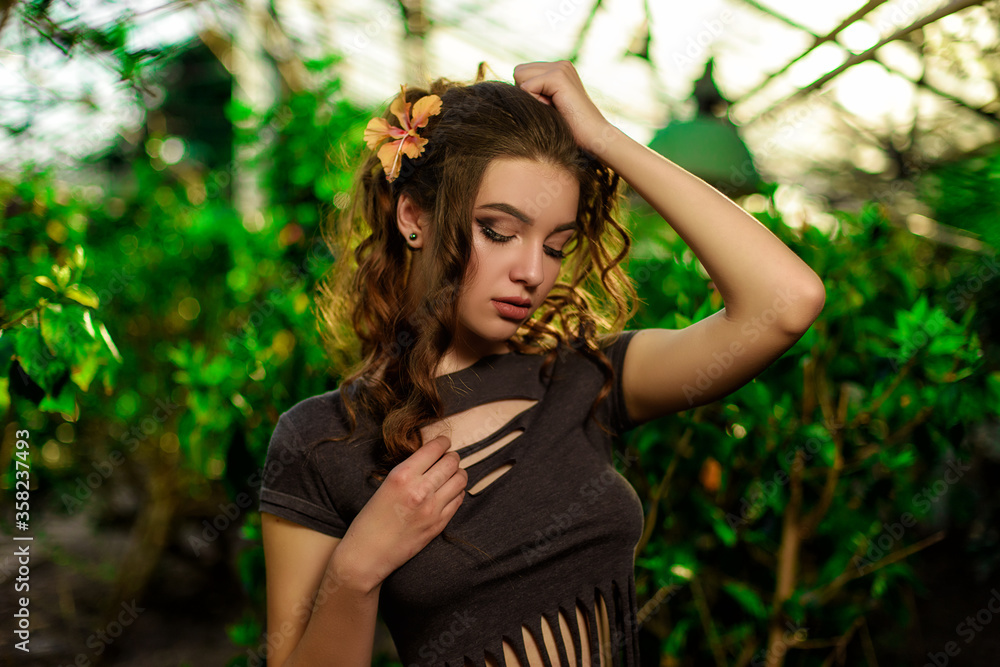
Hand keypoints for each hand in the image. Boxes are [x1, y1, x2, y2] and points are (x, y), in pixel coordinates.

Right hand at [334, 434, 466, 590]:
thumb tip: (431, 456)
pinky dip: (457, 491)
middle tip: (449, 457)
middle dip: (452, 457)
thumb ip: (409, 471)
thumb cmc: (370, 520)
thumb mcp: (385, 485)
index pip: (434, 449)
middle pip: (451, 462)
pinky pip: (458, 499)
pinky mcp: (439, 524)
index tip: (444, 442)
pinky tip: (449, 491)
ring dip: (458, 473)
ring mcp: (432, 509)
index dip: (442, 442)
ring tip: (452, 474)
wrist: (367, 555)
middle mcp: (420, 490)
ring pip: (460, 479)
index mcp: (402, 476)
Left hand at [513, 60, 614, 154]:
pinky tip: (555, 109)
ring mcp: (560, 67)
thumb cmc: (572, 131)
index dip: (528, 95)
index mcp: (558, 69)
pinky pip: (527, 87)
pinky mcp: (558, 76)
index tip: (549, 108)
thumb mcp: (548, 108)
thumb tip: (504, 93)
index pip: (522, 74)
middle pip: (518, 72)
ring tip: (552, 109)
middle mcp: (560, 64)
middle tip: (549, 109)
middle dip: (526, 94)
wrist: (596, 139)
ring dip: (531, 98)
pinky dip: (536, 103)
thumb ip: (533, 95)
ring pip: (519, 77)